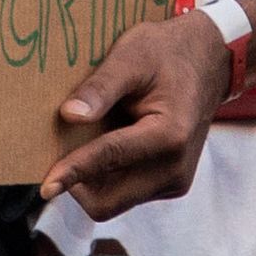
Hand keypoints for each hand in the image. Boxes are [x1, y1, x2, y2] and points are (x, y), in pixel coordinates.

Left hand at [46, 8, 234, 218]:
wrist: (209, 62)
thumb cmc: (167, 53)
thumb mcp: (132, 56)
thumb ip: (101, 87)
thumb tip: (69, 115)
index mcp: (169, 136)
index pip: (110, 160)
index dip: (73, 172)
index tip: (46, 185)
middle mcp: (175, 168)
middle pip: (108, 201)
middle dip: (78, 183)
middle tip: (58, 152)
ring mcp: (175, 181)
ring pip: (114, 201)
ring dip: (91, 180)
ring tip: (90, 140)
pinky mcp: (170, 184)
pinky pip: (125, 193)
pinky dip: (107, 177)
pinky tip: (108, 143)